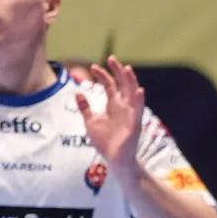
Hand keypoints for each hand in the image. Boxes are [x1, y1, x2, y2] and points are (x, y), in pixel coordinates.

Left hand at [72, 55, 143, 169]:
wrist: (114, 159)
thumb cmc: (105, 141)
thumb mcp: (91, 122)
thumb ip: (85, 108)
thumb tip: (78, 92)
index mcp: (114, 106)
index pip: (110, 86)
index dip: (103, 75)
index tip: (92, 66)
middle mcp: (124, 107)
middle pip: (123, 85)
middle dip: (118, 71)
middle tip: (111, 58)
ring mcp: (130, 115)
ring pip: (133, 94)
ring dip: (131, 81)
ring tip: (127, 68)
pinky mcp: (134, 124)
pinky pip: (138, 111)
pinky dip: (139, 100)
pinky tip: (139, 90)